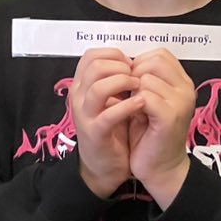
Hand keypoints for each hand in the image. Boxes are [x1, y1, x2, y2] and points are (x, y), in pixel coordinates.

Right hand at [69, 48, 142, 198]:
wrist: (103, 165)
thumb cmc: (111, 129)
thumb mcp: (109, 99)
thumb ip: (114, 80)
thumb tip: (132, 61)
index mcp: (82, 85)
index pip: (91, 55)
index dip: (114, 54)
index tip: (130, 64)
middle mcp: (79, 97)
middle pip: (94, 66)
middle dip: (120, 66)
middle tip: (136, 75)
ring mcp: (85, 115)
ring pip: (98, 87)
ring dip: (123, 82)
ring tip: (139, 87)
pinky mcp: (95, 132)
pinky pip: (108, 114)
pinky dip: (127, 106)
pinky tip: (141, 104)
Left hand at [127, 49, 197, 207]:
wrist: (159, 167)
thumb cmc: (149, 133)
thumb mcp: (148, 99)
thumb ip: (144, 79)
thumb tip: (124, 61)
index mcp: (182, 82)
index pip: (160, 54)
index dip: (139, 63)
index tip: (131, 83)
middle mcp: (186, 89)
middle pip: (154, 61)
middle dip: (134, 75)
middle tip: (129, 95)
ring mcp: (181, 102)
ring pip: (146, 78)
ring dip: (132, 92)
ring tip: (133, 108)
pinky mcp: (171, 117)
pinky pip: (146, 97)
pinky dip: (133, 105)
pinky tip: (134, 116)